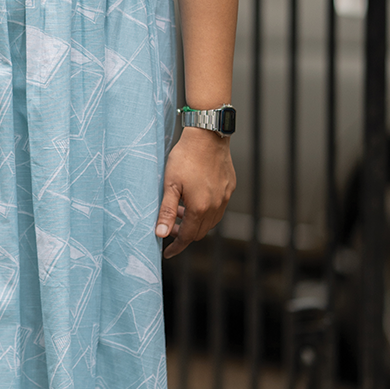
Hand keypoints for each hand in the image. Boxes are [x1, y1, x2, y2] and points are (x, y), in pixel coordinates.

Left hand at [155, 130, 235, 259]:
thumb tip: (160, 234)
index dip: (176, 247)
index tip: (167, 252)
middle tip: (169, 226)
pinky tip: (193, 198)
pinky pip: (218, 207)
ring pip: (210, 221)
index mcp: (199, 208)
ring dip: (195, 221)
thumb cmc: (185, 158)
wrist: (207, 135)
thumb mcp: (169, 185)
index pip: (187, 237)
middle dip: (184, 234)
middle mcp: (216, 206)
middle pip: (200, 231)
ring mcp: (225, 197)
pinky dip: (205, 210)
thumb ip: (166, 211)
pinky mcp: (229, 187)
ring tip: (179, 210)